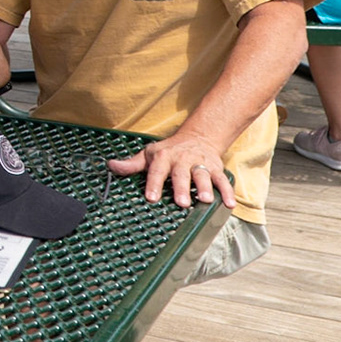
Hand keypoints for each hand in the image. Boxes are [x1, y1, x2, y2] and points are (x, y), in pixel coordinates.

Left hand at [107, 131, 235, 210]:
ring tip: (205, 201)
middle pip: (182, 174)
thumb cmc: (169, 151)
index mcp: (164, 157)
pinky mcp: (216, 169)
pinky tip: (229, 204)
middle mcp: (183, 159)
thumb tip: (111, 166)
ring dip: (205, 188)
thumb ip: (132, 164)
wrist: (197, 137)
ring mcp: (201, 164)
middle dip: (182, 188)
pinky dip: (227, 192)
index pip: (157, 171)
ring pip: (204, 176)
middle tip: (181, 203)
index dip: (154, 184)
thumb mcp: (149, 155)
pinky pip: (223, 180)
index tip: (151, 198)